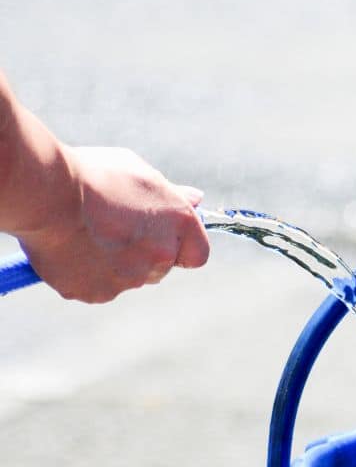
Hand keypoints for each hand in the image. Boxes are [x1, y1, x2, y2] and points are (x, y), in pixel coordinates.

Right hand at [17, 146, 208, 302]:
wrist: (47, 193)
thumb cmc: (94, 175)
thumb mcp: (140, 173)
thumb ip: (170, 194)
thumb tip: (195, 200)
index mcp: (179, 223)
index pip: (197, 254)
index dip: (181, 247)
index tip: (163, 237)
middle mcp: (161, 256)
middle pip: (160, 268)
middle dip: (143, 254)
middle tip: (114, 229)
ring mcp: (130, 279)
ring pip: (127, 278)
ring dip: (113, 264)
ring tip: (86, 234)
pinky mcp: (97, 293)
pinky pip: (96, 287)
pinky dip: (85, 274)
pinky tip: (70, 248)